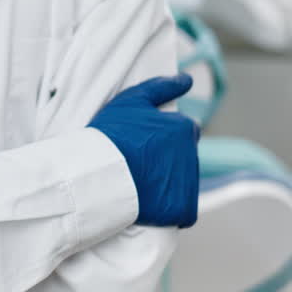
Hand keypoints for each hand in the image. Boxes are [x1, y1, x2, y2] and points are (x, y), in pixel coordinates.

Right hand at [87, 74, 199, 227]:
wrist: (99, 173)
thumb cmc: (112, 134)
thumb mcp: (132, 100)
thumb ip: (162, 87)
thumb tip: (187, 79)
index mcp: (184, 128)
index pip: (183, 133)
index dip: (162, 140)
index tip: (143, 146)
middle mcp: (192, 155)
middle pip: (184, 159)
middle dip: (167, 161)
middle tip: (139, 166)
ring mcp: (188, 184)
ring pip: (183, 184)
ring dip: (168, 184)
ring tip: (139, 184)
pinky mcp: (182, 209)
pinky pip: (183, 211)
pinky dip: (170, 210)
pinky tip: (149, 204)